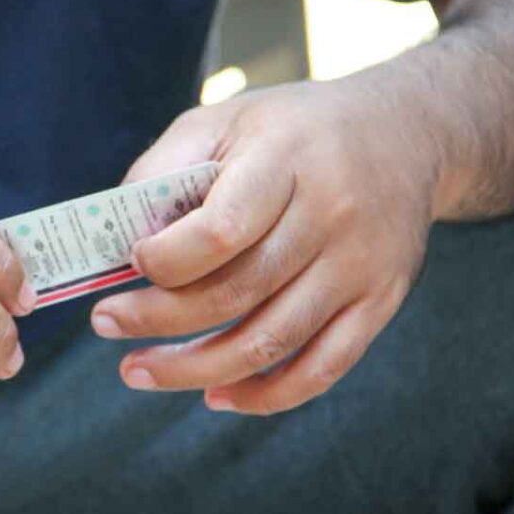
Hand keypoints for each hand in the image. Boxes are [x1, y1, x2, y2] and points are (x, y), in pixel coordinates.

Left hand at [91, 81, 440, 414]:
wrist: (408, 132)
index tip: (130, 262)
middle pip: (237, 293)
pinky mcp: (381, 303)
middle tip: (105, 324)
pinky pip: (322, 369)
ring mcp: (361, 266)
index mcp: (286, 161)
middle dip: (158, 320)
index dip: (166, 260)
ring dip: (195, 370)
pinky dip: (265, 395)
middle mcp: (331, 216)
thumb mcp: (225, 118)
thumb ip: (166, 167)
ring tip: (138, 371)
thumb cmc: (292, 129)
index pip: (222, 230)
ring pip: (272, 341)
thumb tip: (116, 234)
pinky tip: (215, 395)